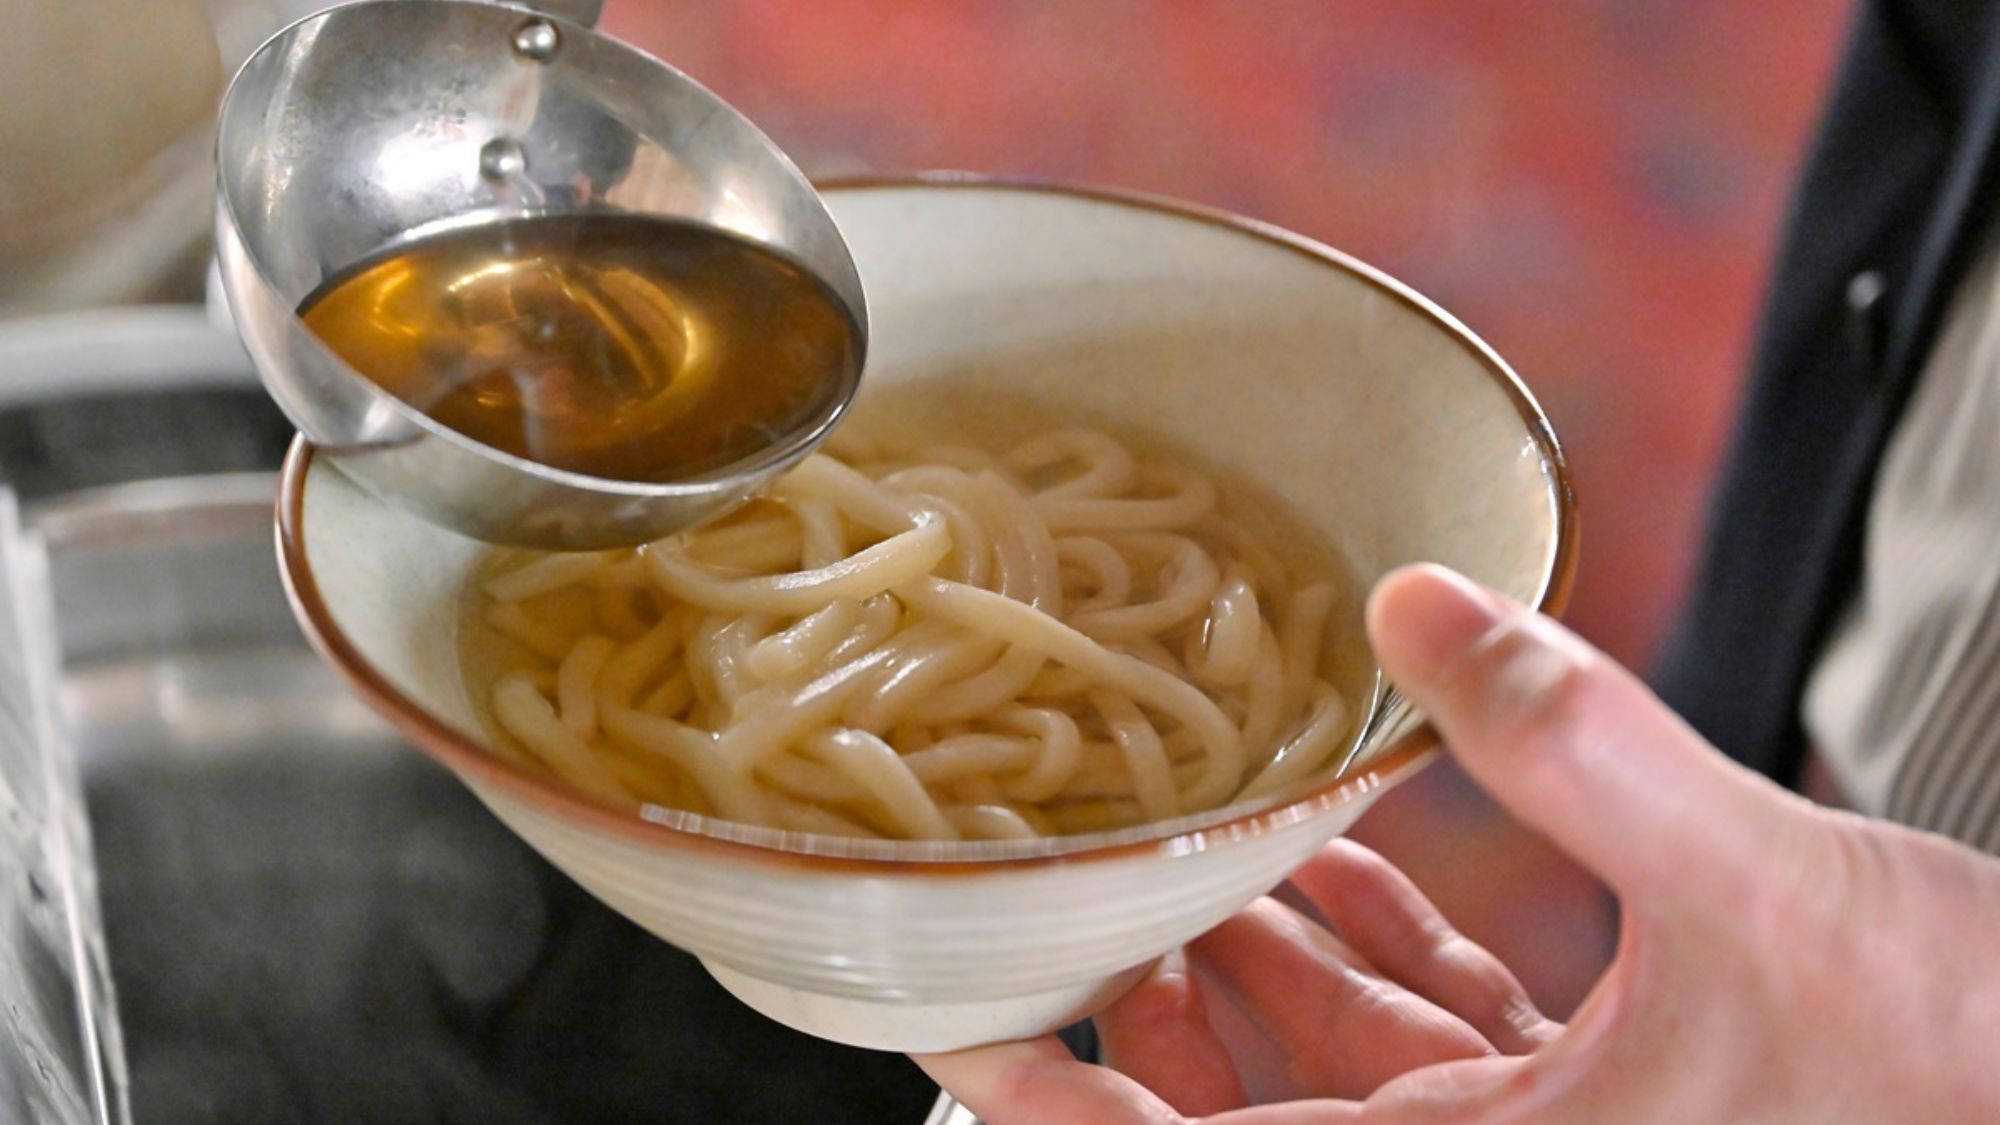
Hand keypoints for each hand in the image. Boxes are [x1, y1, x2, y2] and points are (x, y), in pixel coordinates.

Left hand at [916, 565, 1999, 1122]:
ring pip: (1348, 1057)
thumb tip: (1424, 602)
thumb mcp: (1756, 889)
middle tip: (1062, 886)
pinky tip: (1336, 845)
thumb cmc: (1966, 1052)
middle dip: (1149, 1003)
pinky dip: (1381, 937)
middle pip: (1256, 1103)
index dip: (1069, 1121)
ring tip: (1174, 844)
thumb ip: (1579, 750)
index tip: (961, 1040)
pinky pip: (1445, 1024)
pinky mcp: (1611, 1084)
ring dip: (1258, 953)